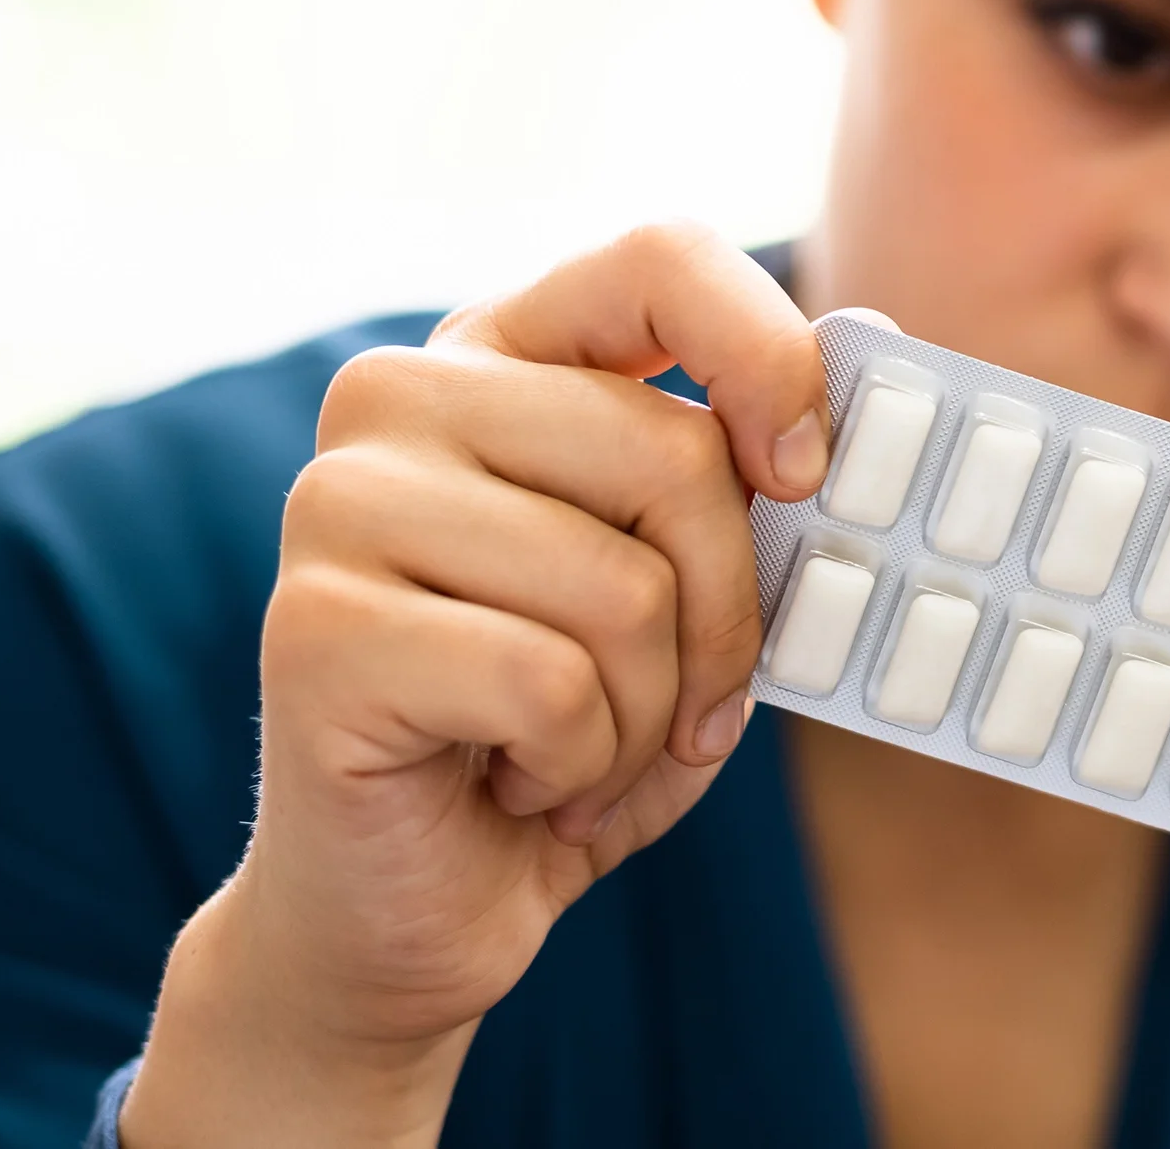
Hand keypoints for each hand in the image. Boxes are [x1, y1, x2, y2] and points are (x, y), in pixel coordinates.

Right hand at [122, 224, 834, 1146]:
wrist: (411, 908)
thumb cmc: (564, 735)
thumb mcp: (685, 598)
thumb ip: (746, 494)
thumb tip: (855, 395)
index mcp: (499, 358)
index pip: (657, 261)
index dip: (765, 353)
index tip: (807, 475)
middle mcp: (399, 398)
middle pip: (671, 455)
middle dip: (725, 620)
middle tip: (686, 704)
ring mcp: (337, 503)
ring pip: (622, 589)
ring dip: (646, 716)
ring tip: (577, 752)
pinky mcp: (314, 626)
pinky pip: (552, 687)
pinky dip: (578, 770)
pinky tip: (513, 785)